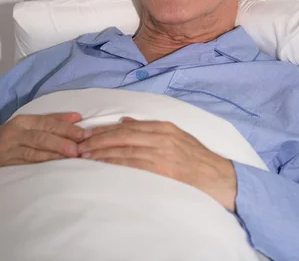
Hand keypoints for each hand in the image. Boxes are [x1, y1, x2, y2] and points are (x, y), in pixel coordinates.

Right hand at [0, 112, 84, 178]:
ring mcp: (9, 150)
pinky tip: (54, 168)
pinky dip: (42, 166)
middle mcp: (15, 133)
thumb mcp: (27, 124)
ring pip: (34, 152)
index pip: (47, 123)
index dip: (67, 128)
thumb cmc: (9, 137)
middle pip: (42, 136)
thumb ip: (52, 120)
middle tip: (79, 148)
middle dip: (62, 142)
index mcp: (23, 121)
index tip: (84, 134)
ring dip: (54, 155)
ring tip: (71, 158)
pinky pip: (26, 165)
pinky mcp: (5, 165)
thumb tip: (78, 117)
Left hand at [78, 118, 237, 210]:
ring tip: (85, 155)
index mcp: (164, 127)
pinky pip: (133, 164)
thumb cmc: (197, 159)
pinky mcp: (162, 168)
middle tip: (80, 144)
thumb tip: (126, 121)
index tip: (89, 133)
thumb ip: (151, 129)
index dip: (106, 129)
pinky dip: (115, 163)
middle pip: (123, 135)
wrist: (218, 177)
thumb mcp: (177, 137)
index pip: (128, 126)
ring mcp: (162, 152)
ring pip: (124, 149)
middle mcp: (161, 136)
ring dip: (102, 152)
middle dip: (98, 138)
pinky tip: (102, 164)